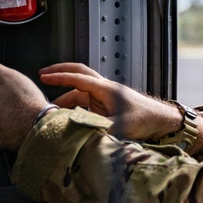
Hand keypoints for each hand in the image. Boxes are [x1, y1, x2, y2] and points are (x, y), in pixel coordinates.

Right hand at [38, 63, 179, 139]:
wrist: (160, 119)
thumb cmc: (145, 118)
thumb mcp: (122, 126)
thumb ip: (100, 127)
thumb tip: (81, 131)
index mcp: (106, 89)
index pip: (79, 78)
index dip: (60, 77)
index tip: (44, 76)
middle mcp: (103, 89)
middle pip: (79, 73)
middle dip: (60, 72)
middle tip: (42, 74)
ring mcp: (104, 96)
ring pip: (80, 90)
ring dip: (65, 96)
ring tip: (51, 107)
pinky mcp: (106, 105)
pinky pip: (85, 101)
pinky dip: (73, 106)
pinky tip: (66, 116)